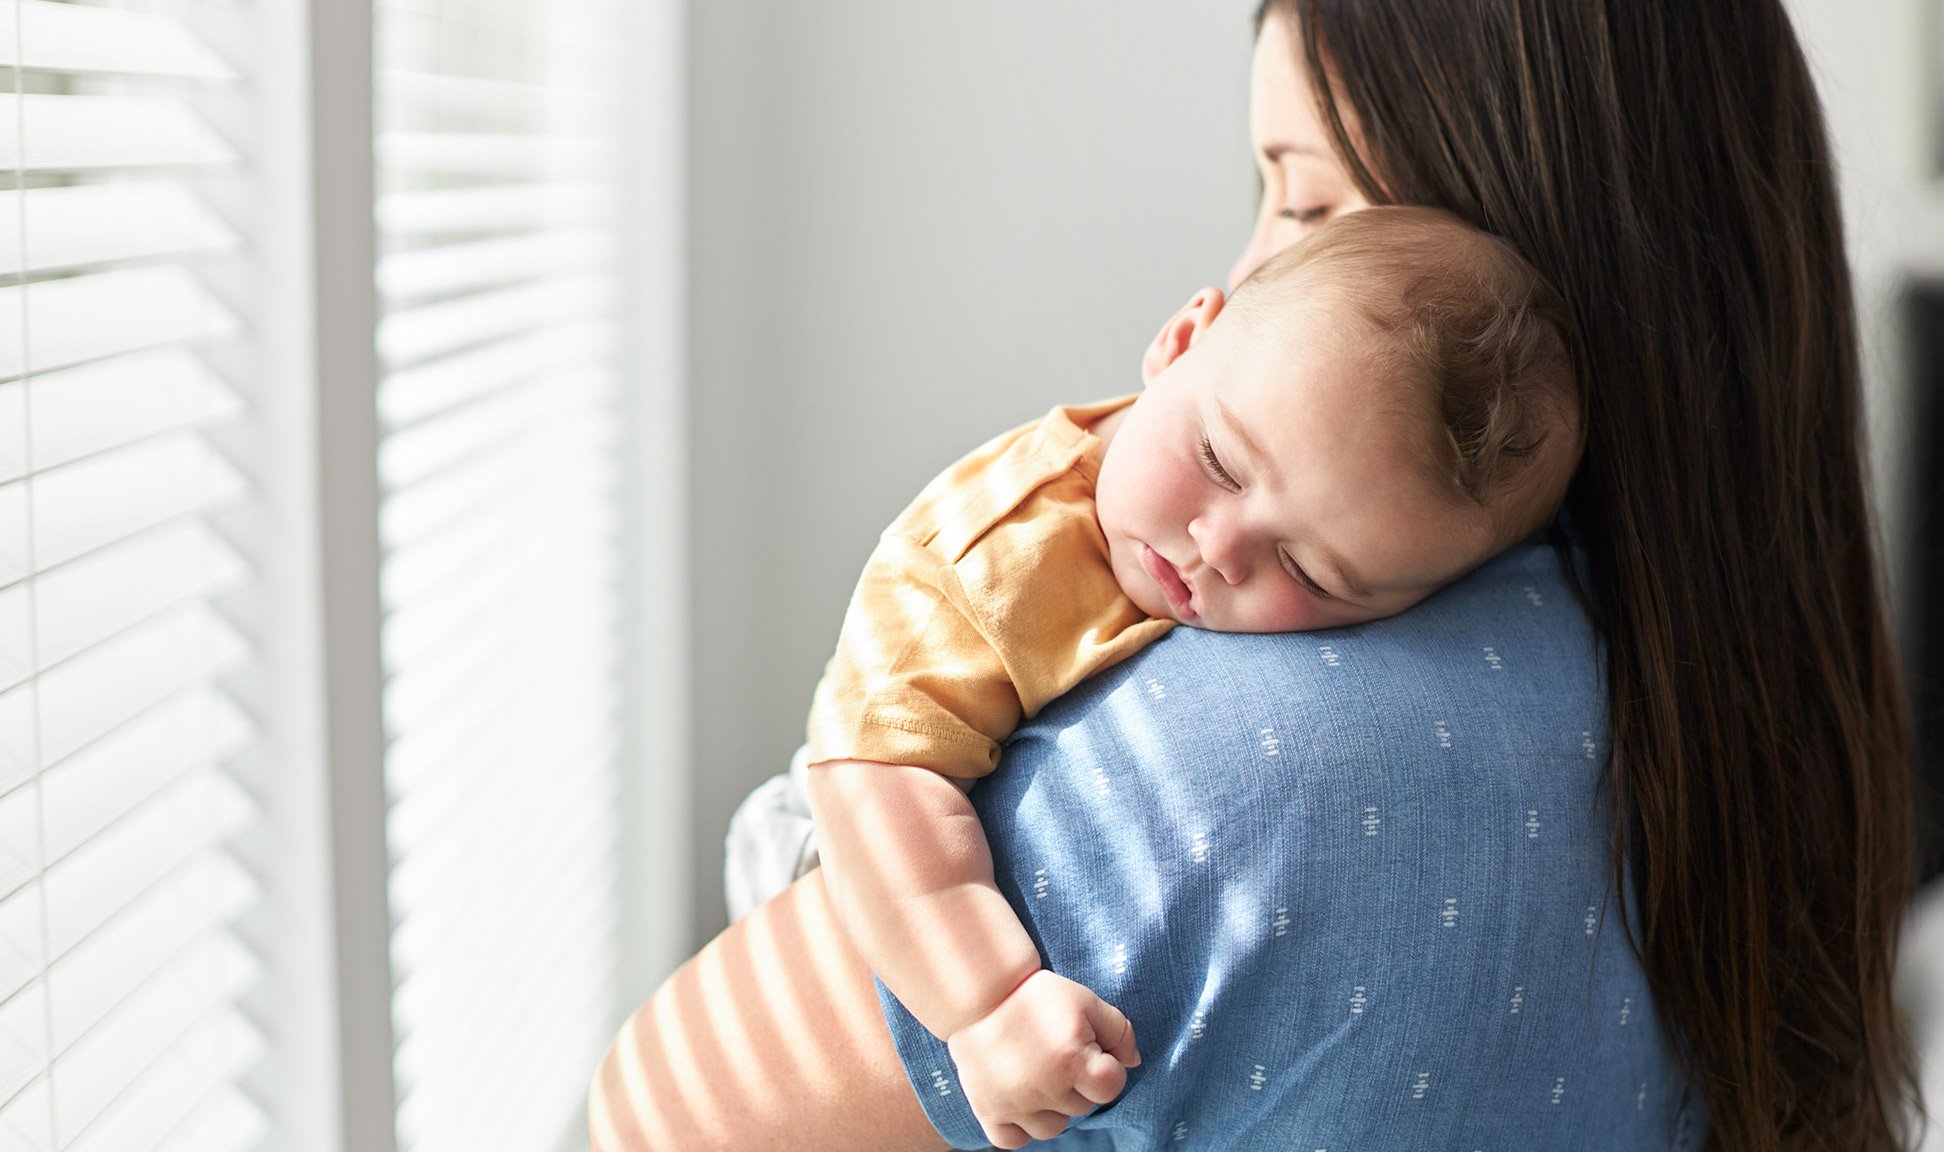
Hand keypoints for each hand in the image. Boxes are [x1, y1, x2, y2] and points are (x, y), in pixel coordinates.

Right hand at [945, 969, 1140, 1148]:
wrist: (978, 993)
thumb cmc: (1036, 995)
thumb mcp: (1085, 1000)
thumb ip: (1119, 1030)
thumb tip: (1132, 1063)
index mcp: (1072, 1060)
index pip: (1110, 1087)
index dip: (1104, 1067)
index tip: (1089, 1051)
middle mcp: (1044, 1087)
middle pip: (1082, 1107)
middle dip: (1077, 1084)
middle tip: (1057, 1054)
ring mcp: (1014, 1103)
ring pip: (1053, 1128)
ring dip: (1052, 1108)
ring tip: (1038, 1075)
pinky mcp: (988, 1110)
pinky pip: (1011, 1140)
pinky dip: (1019, 1127)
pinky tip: (1021, 1101)